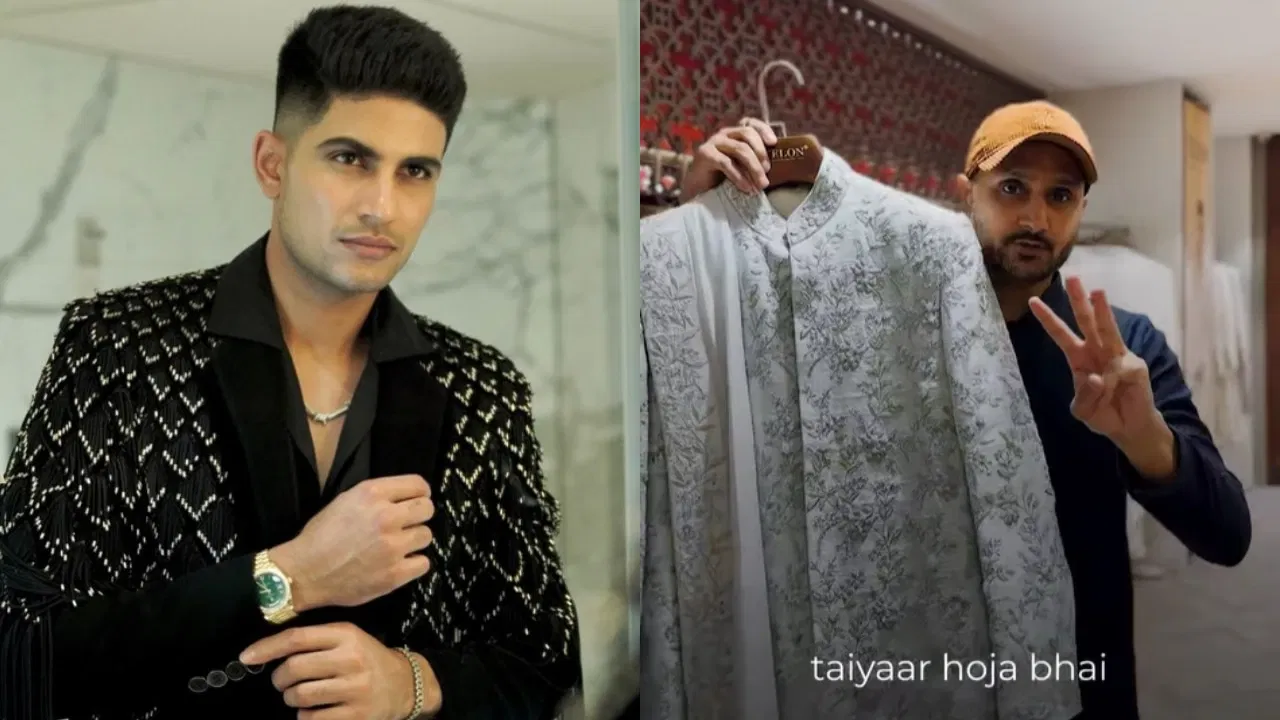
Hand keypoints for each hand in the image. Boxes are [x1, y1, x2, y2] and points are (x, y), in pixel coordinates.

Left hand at [241, 622, 439, 719]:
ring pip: (299, 696)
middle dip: (280, 679)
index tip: (245, 658)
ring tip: (300, 696)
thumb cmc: (366, 659)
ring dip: (291, 698)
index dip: (266, 648)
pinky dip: (306, 716)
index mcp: (346, 635)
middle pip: (293, 669)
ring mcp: (355, 689)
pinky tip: (317, 710)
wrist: (404, 685)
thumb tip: (265, 651)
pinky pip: (312, 719)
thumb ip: (314, 641)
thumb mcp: (348, 639)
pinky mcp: (356, 716)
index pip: (297, 639)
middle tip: (284, 682)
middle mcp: (352, 659)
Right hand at [272, 475, 433, 610]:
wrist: (304, 573)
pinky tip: (400, 564)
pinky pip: (423, 563)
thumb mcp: (345, 500)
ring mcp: (393, 546)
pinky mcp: (395, 573)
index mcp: (372, 494)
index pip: (417, 484)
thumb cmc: (320, 536)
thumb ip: (377, 497)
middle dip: (419, 515)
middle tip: (407, 525)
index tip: (417, 500)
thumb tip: (403, 499)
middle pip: (427, 509)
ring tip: (398, 546)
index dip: (420, 493)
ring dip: (415, 540)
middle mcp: (386, 516)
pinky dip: (414, 564)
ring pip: (426, 536)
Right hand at [680, 117, 776, 198]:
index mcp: (734, 134)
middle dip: (761, 153)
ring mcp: (713, 142)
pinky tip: (746, 188)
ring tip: (760, 185)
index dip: (763, 129)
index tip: (774, 143)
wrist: (697, 190)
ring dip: (754, 168)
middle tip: (768, 172)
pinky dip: (739, 176)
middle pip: (747, 134)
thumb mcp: (740, 166)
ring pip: (740, 149)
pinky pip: (726, 163)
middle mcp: (724, 134)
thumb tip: (773, 168)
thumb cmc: (721, 178)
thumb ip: (752, 161)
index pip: (750, 123)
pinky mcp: (705, 154)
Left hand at [1028, 276, 1161, 442]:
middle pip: (1086, 321)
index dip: (1048, 318)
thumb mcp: (1083, 410)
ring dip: (1103, 311)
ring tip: (1097, 292)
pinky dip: (1108, 384)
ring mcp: (1117, 355)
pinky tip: (1110, 392)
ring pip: (1108, 329)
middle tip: (1071, 278)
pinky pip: (1115, 371)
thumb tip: (1095, 377)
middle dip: (1079, 300)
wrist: (1128, 428)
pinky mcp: (1134, 365)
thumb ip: (1084, 397)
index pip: (1061, 334)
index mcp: (1079, 357)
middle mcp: (1097, 351)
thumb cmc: (1103, 413)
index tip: (1033, 300)